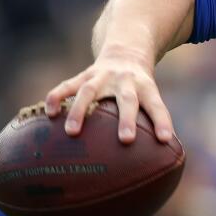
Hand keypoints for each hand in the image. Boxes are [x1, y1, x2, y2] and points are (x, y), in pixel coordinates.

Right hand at [44, 46, 173, 143]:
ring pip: (90, 91)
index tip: (165, 139)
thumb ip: (152, 123)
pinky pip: (67, 86)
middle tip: (126, 140)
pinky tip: (49, 114)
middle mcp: (126, 80)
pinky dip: (56, 98)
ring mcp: (103, 76)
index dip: (162, 121)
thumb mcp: (151, 97)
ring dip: (80, 111)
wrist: (126, 52)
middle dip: (127, 119)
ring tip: (72, 133)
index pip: (157, 105)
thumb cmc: (139, 88)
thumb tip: (159, 162)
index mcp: (146, 88)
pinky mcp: (83, 75)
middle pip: (127, 99)